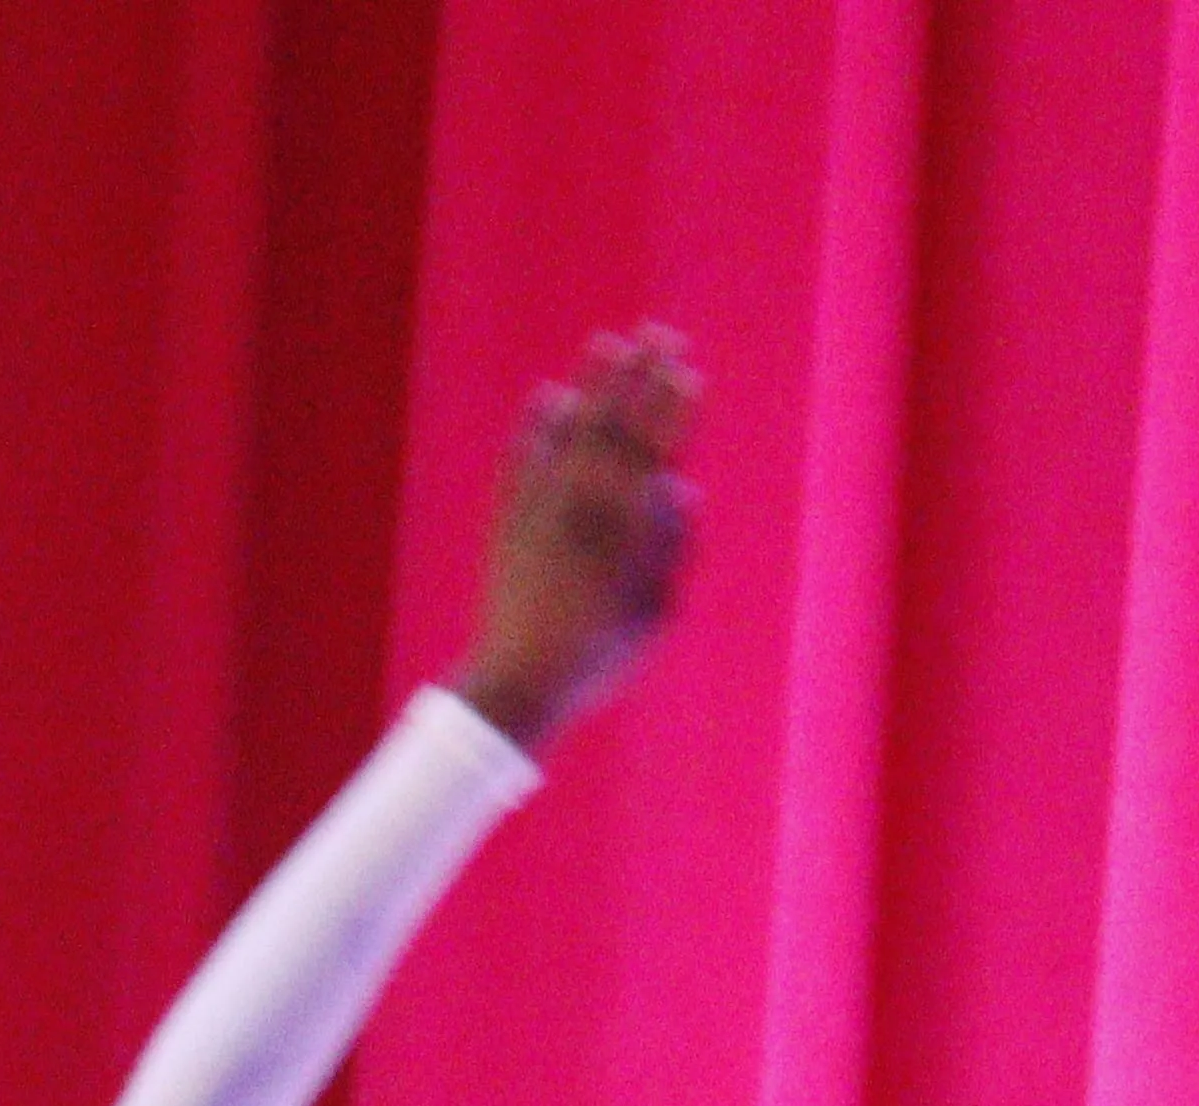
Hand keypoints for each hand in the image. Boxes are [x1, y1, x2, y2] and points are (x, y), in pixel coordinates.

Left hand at [447, 329, 701, 754]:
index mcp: (628, 526)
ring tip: (610, 342)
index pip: (659, 448)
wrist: (521, 679)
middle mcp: (586, 503)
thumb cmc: (599, 658)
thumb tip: (681, 487)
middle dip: (644, 375)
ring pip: (573, 427)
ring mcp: (543, 504)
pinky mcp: (509, 515)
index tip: (689, 370)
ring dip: (595, 381)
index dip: (675, 406)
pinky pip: (524, 456)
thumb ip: (669, 546)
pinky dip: (537, 424)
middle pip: (620, 423)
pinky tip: (549, 396)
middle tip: (660, 334)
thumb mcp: (654, 610)